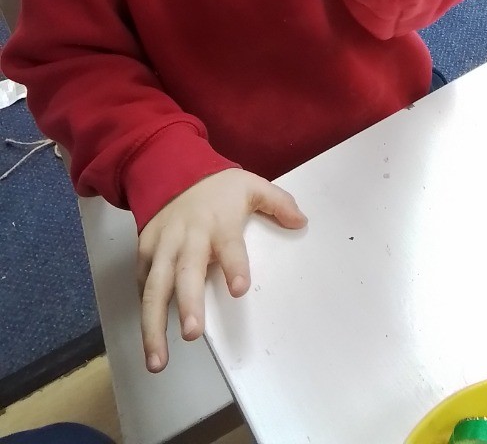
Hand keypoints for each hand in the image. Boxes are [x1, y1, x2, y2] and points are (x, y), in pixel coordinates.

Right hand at [137, 168, 305, 372]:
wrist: (171, 169)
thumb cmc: (218, 187)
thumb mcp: (251, 185)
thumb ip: (278, 202)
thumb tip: (301, 222)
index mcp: (219, 222)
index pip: (229, 245)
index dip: (234, 266)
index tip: (239, 289)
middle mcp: (188, 236)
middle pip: (186, 272)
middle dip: (188, 303)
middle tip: (193, 334)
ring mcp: (162, 246)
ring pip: (155, 287)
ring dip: (154, 324)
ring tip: (158, 360)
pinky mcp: (144, 252)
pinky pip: (142, 285)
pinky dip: (144, 311)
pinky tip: (149, 339)